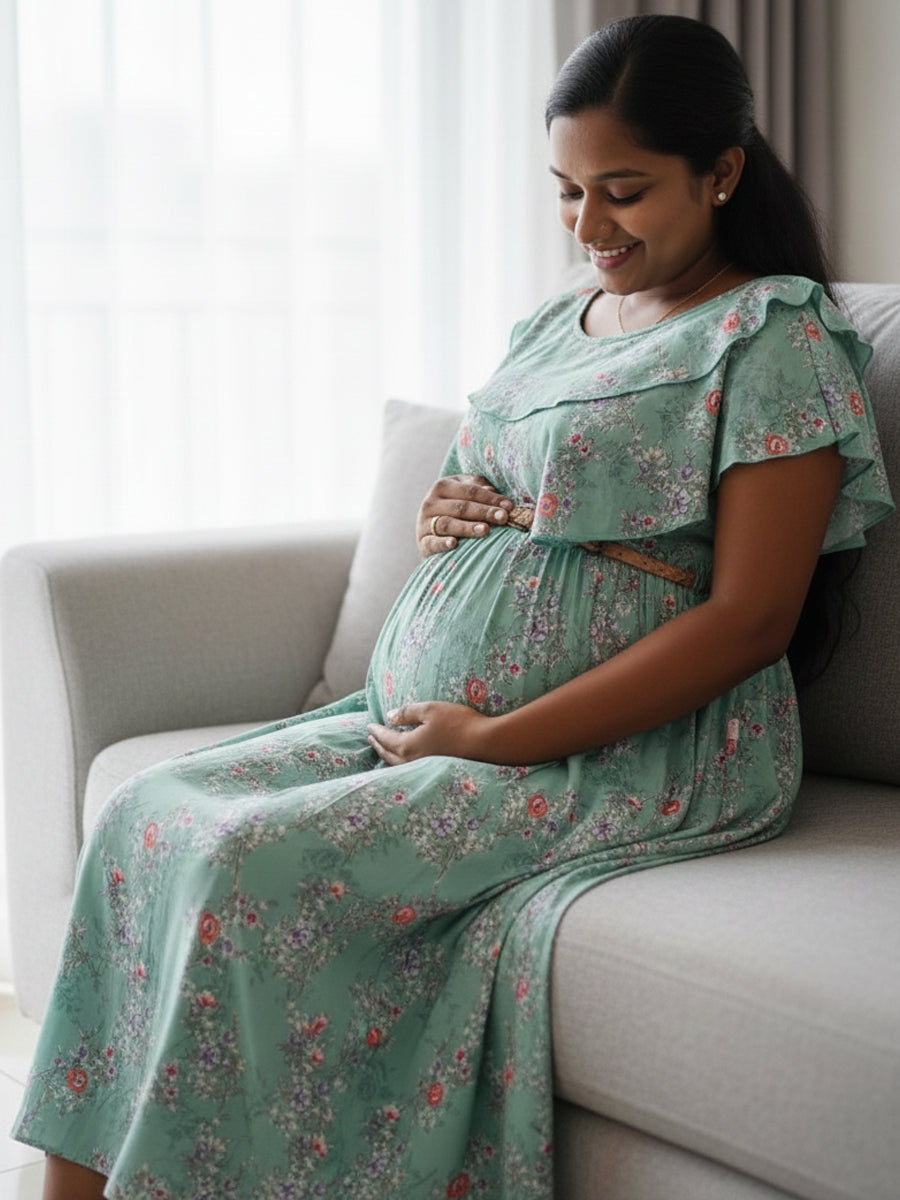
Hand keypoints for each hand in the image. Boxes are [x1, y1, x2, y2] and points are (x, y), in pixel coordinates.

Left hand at [367, 702, 493, 764]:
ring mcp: (424, 768)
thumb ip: (407, 713)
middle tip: (371, 738)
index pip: (386, 738)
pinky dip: (400, 763)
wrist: (485, 744)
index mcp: (407, 745)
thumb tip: (389, 717)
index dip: (376, 731)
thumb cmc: (458, 723)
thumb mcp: (431, 710)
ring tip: (384, 749)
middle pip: (388, 754)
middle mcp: (412, 761)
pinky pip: (409, 768)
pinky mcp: (435, 771)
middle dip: (378, 745)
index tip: (369, 726)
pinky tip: (405, 759)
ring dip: (387, 755)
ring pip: (398, 764)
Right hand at [417, 475, 513, 557]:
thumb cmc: (455, 510)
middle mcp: (431, 502)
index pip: (471, 491)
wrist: (430, 531)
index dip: (491, 498)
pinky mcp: (422, 541)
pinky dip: (442, 543)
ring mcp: (424, 522)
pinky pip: (432, 542)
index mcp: (443, 486)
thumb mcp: (465, 494)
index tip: (509, 506)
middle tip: (503, 518)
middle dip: (484, 512)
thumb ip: (479, 489)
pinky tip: (454, 544)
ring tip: (485, 530)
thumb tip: (495, 492)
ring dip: (467, 527)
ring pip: (448, 524)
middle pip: (461, 507)